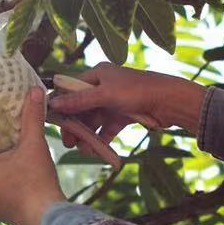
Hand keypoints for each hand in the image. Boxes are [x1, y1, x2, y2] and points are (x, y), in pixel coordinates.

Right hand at [48, 64, 208, 153]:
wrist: (171, 102)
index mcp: (98, 74)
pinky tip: (97, 149)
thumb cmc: (138, 91)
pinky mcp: (124, 115)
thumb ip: (78, 101)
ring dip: (88, 135)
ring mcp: (115, 101)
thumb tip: (52, 103)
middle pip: (82, 107)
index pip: (72, 89)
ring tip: (83, 150)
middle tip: (68, 143)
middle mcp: (104, 86)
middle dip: (75, 125)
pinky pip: (108, 128)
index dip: (62, 105)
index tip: (53, 122)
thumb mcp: (105, 95)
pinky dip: (102, 138)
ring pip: (95, 120)